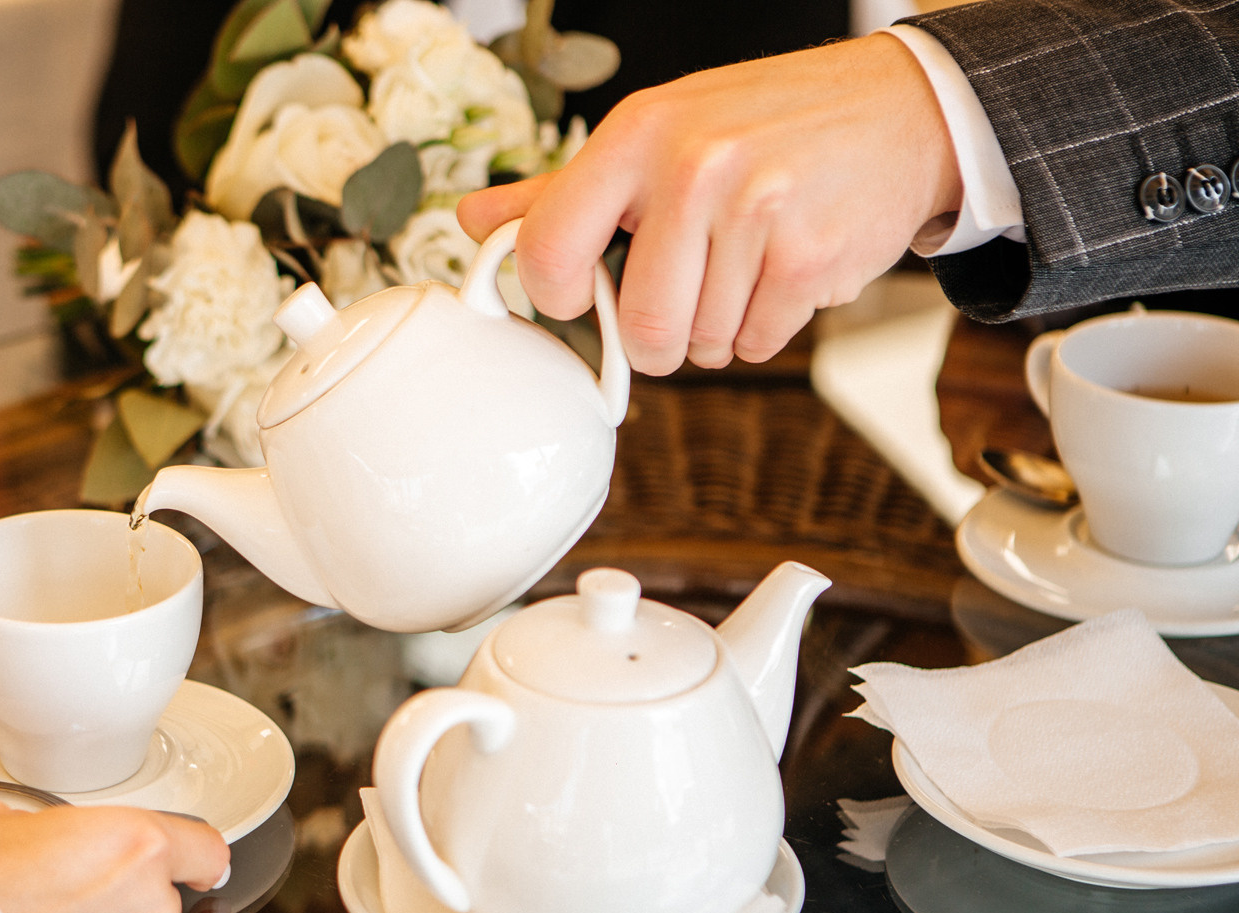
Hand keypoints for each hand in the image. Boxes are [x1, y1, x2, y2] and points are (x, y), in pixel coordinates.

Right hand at [0, 802, 229, 912]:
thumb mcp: (0, 818)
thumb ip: (54, 829)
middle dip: (120, 888)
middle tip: (59, 878)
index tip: (190, 855)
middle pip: (159, 896)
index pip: (206, 848)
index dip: (194, 851)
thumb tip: (49, 840)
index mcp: (133, 845)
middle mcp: (142, 909)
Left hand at [458, 35, 961, 373]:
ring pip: (699, 343)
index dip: (560, 296)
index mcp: (636, 134)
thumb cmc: (760, 128)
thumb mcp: (654, 135)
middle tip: (684, 294)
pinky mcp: (810, 257)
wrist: (900, 110)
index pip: (546, 251)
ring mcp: (756, 211)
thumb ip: (560, 192)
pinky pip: (756, 343)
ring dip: (717, 329)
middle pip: (640, 326)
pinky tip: (785, 271)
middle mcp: (693, 167)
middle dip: (659, 336)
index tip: (586, 294)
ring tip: (745, 266)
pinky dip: (766, 328)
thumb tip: (471, 223)